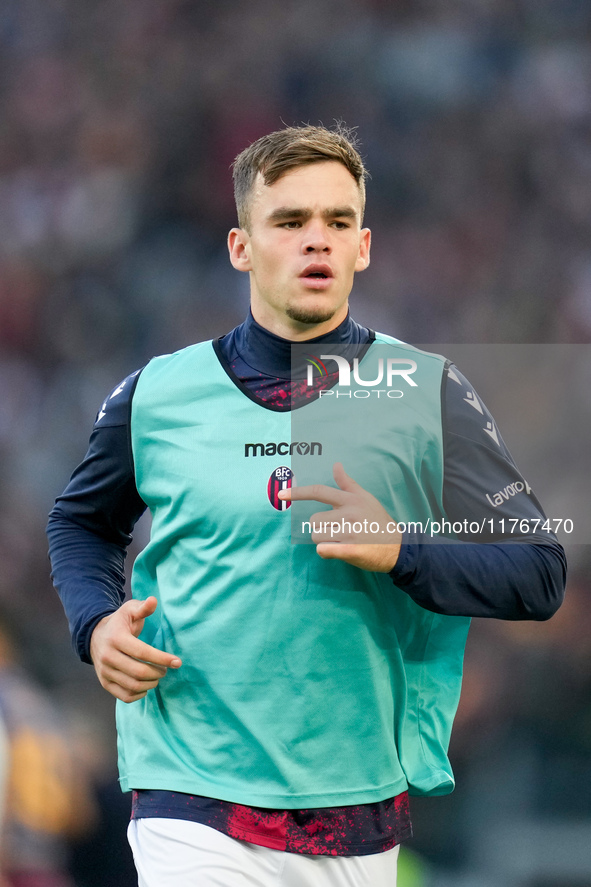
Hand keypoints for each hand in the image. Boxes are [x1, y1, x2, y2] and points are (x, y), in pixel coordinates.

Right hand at [89, 596, 181, 702]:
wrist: (95, 636)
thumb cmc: (119, 623)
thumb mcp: (130, 610)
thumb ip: (143, 607)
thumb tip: (154, 600)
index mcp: (116, 638)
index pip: (142, 652)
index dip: (162, 658)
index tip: (177, 662)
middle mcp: (108, 656)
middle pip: (138, 672)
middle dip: (158, 672)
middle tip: (166, 669)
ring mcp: (104, 671)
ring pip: (132, 685)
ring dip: (151, 684)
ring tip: (158, 676)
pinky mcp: (104, 683)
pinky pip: (124, 696)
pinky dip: (139, 695)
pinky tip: (146, 685)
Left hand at [279, 462, 401, 572]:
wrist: (398, 546)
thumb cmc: (378, 520)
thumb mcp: (365, 497)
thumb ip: (347, 483)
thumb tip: (336, 464)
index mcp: (350, 499)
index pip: (319, 491)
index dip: (298, 492)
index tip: (281, 494)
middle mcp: (349, 513)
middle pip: (314, 520)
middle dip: (321, 527)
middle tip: (338, 530)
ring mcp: (350, 532)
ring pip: (316, 535)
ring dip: (324, 540)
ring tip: (341, 540)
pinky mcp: (350, 550)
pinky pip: (323, 549)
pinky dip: (325, 551)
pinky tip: (335, 550)